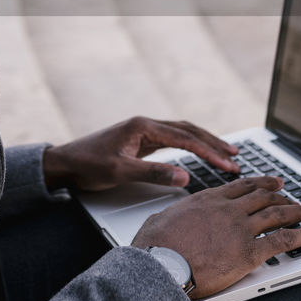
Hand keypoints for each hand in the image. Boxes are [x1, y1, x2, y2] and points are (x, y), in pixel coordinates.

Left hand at [42, 116, 239, 192]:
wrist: (65, 163)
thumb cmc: (88, 165)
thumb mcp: (120, 172)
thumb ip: (153, 174)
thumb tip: (185, 175)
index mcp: (143, 127)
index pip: (185, 138)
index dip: (208, 151)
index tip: (227, 164)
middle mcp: (146, 125)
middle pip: (188, 130)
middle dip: (213, 142)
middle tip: (236, 156)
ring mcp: (144, 132)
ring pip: (182, 133)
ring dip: (204, 142)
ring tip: (225, 153)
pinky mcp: (141, 141)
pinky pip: (173, 140)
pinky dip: (190, 146)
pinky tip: (199, 153)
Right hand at [132, 176, 300, 298]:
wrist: (160, 265)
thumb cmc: (155, 248)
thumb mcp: (158, 220)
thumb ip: (169, 216)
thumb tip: (163, 218)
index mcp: (208, 200)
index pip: (242, 187)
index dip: (262, 184)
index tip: (273, 183)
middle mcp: (228, 210)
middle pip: (264, 198)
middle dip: (284, 197)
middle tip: (296, 198)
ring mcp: (241, 229)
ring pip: (278, 214)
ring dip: (300, 211)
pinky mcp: (249, 251)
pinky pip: (285, 240)